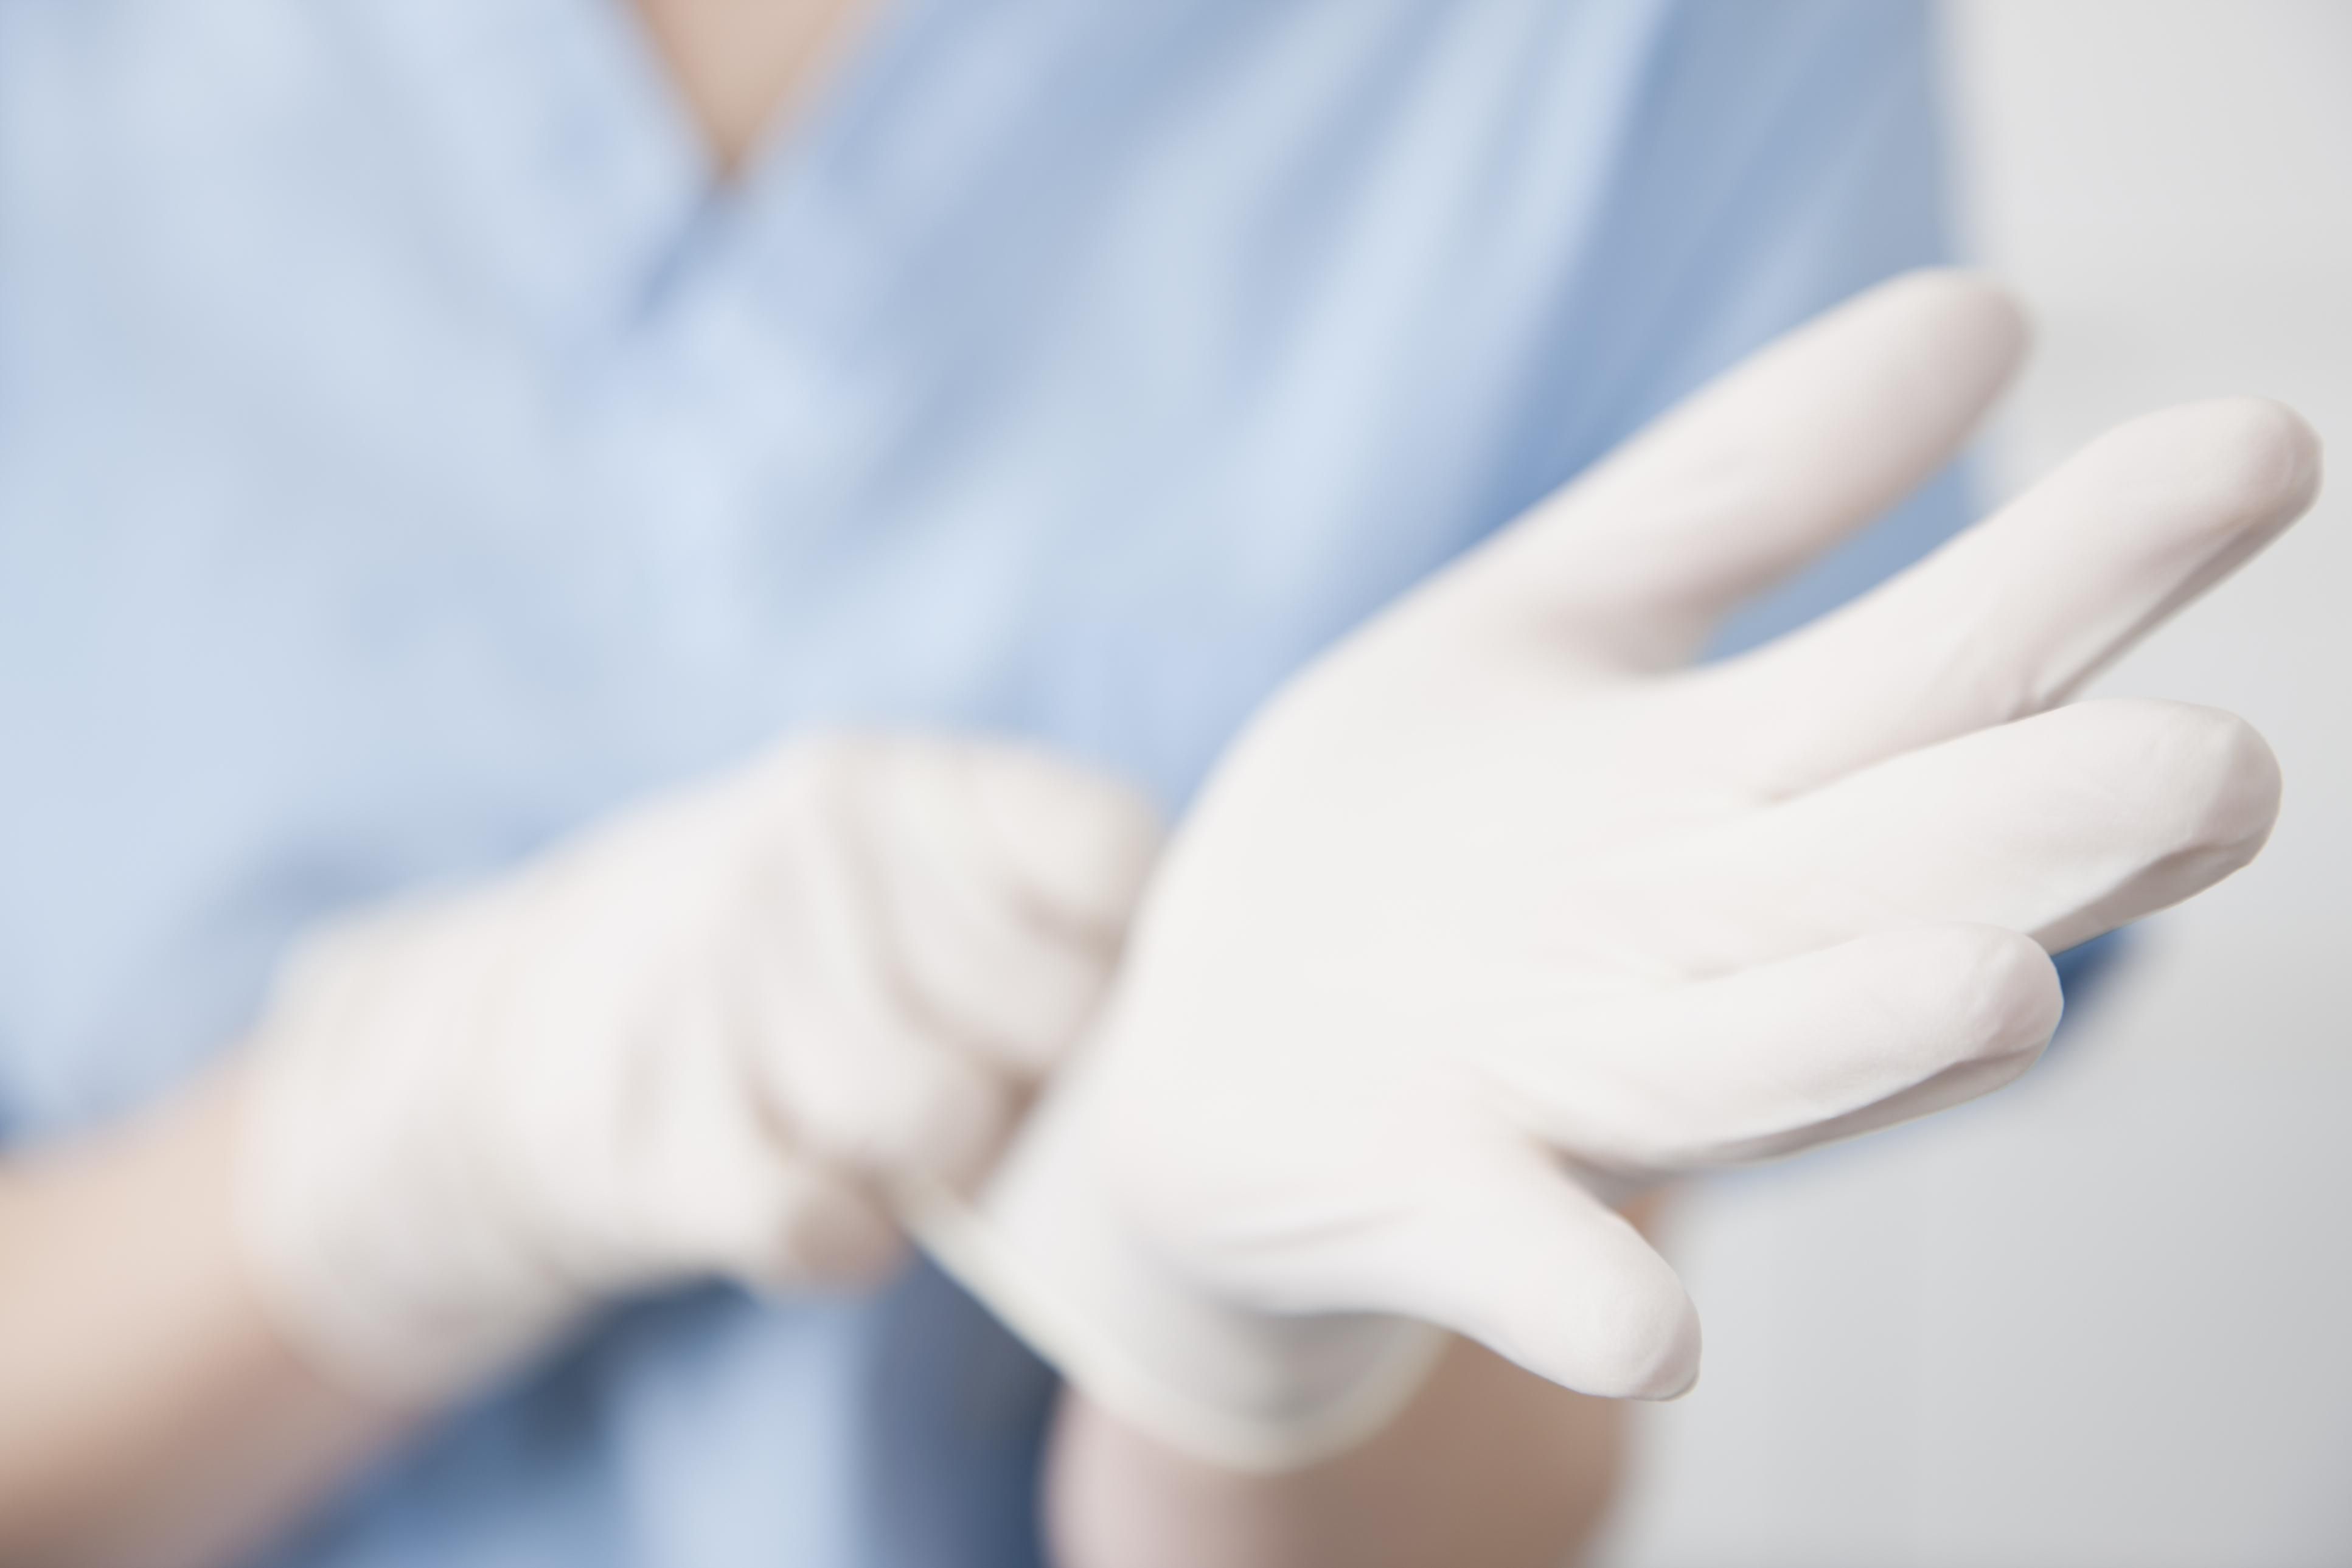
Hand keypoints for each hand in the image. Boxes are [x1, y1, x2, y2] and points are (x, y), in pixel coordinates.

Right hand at [232, 733, 1159, 1402]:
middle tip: (999, 1093)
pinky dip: (853, 1238)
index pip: (1115, 858)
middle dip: (1052, 1085)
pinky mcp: (652, 1129)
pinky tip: (833, 1198)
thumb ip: (1050, 896)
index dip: (1144, 961)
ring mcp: (719, 982)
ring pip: (947, 1123)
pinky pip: (829, 1220)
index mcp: (898, 781)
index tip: (1108, 1003)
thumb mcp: (902, 866)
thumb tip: (1224, 989)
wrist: (521, 1026)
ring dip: (954, 1164)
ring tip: (909, 1141)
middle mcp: (808, 849)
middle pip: (1055, 1015)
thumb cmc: (796, 958)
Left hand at [914, 271, 2319, 1468]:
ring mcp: (1555, 1076)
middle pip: (1877, 870)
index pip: (1933, 669)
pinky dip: (1577, 1292)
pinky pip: (1517, 1257)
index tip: (2257, 449)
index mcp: (1726, 782)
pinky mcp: (1423, 1193)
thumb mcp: (1560, 620)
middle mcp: (1677, 938)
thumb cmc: (1414, 842)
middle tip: (2221, 772)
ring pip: (1735, 1057)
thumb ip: (1754, 481)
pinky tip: (1649, 1332)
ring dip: (1853, 1035)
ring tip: (1994, 990)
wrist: (1206, 1071)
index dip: (2089, 569)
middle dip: (2040, 831)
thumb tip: (1985, 306)